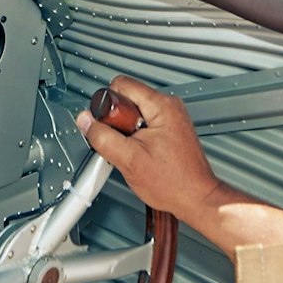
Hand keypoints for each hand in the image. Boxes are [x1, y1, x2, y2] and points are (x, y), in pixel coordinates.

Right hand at [76, 75, 220, 217]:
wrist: (196, 198)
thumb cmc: (174, 182)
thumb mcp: (128, 160)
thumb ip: (103, 137)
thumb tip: (86, 121)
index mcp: (161, 105)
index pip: (120, 85)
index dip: (107, 106)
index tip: (108, 126)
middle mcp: (169, 106)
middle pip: (126, 99)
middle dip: (117, 122)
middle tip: (125, 145)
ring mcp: (171, 117)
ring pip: (133, 113)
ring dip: (126, 132)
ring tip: (135, 152)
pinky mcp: (170, 129)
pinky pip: (143, 123)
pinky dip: (136, 138)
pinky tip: (142, 155)